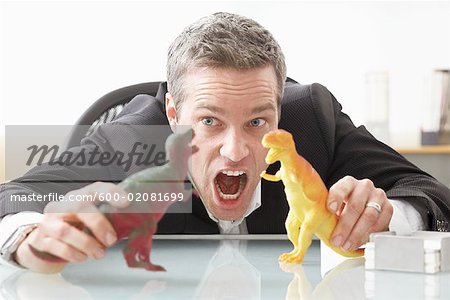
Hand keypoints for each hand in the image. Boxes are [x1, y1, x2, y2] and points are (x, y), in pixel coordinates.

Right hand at [14, 182, 128, 272]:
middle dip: (98, 224)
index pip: (96, 188)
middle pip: (80, 207)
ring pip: (65, 231)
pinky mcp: (41, 239)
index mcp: (80, 196)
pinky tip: (82, 257)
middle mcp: (63, 205)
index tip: (126, 202)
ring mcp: (49, 221)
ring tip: (99, 253)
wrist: (45, 238)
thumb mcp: (90, 217)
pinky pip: (56, 247)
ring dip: (86, 244)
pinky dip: (72, 254)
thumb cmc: (75, 226)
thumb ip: (108, 218)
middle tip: (111, 240)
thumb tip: (135, 224)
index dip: (112, 193)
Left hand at [327, 176, 392, 251]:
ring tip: (347, 245)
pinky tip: (361, 241)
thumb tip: (311, 225)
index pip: (342, 187)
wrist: (365, 203)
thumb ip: (326, 211)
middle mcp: (364, 186)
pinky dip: (370, 234)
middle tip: (337, 240)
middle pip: (356, 205)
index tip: (330, 209)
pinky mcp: (388, 208)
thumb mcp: (333, 204)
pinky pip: (381, 223)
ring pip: (369, 215)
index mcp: (348, 183)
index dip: (336, 198)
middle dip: (345, 226)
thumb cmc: (344, 204)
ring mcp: (378, 196)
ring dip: (357, 234)